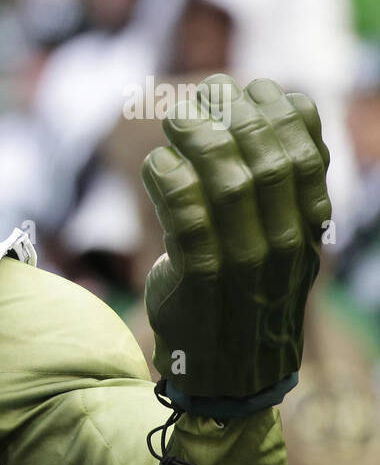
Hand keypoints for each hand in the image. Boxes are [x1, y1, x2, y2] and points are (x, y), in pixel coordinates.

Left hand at [141, 75, 330, 415]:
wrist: (228, 377)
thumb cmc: (241, 301)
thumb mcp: (273, 247)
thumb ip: (273, 196)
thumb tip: (260, 122)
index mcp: (307, 231)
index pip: (307, 157)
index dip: (283, 113)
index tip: (255, 87)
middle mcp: (283, 245)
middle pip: (267, 161)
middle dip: (236, 116)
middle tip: (205, 94)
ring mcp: (244, 266)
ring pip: (228, 184)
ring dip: (198, 140)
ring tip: (175, 118)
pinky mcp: (200, 282)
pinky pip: (187, 220)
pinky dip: (170, 181)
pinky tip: (156, 162)